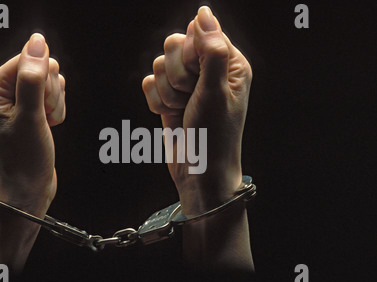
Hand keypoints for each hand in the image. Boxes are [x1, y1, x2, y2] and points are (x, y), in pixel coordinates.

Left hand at [0, 33, 65, 217]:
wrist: (29, 187)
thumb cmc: (23, 159)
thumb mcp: (30, 117)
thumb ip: (33, 78)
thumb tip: (38, 43)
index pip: (28, 60)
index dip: (42, 82)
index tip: (39, 107)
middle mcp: (2, 91)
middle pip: (42, 68)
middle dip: (50, 95)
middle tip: (40, 117)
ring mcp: (18, 99)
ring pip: (52, 81)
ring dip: (55, 104)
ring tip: (43, 124)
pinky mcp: (31, 107)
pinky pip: (55, 94)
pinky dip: (57, 110)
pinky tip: (47, 125)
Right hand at [142, 7, 251, 216]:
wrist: (198, 171)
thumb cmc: (214, 135)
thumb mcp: (215, 91)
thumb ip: (211, 50)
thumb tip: (202, 13)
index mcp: (227, 62)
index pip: (197, 33)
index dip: (190, 55)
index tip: (199, 80)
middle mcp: (206, 69)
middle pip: (172, 45)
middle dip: (177, 76)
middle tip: (191, 97)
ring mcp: (186, 83)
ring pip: (157, 65)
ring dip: (168, 93)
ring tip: (183, 111)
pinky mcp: (169, 96)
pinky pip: (149, 83)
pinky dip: (157, 102)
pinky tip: (171, 116)